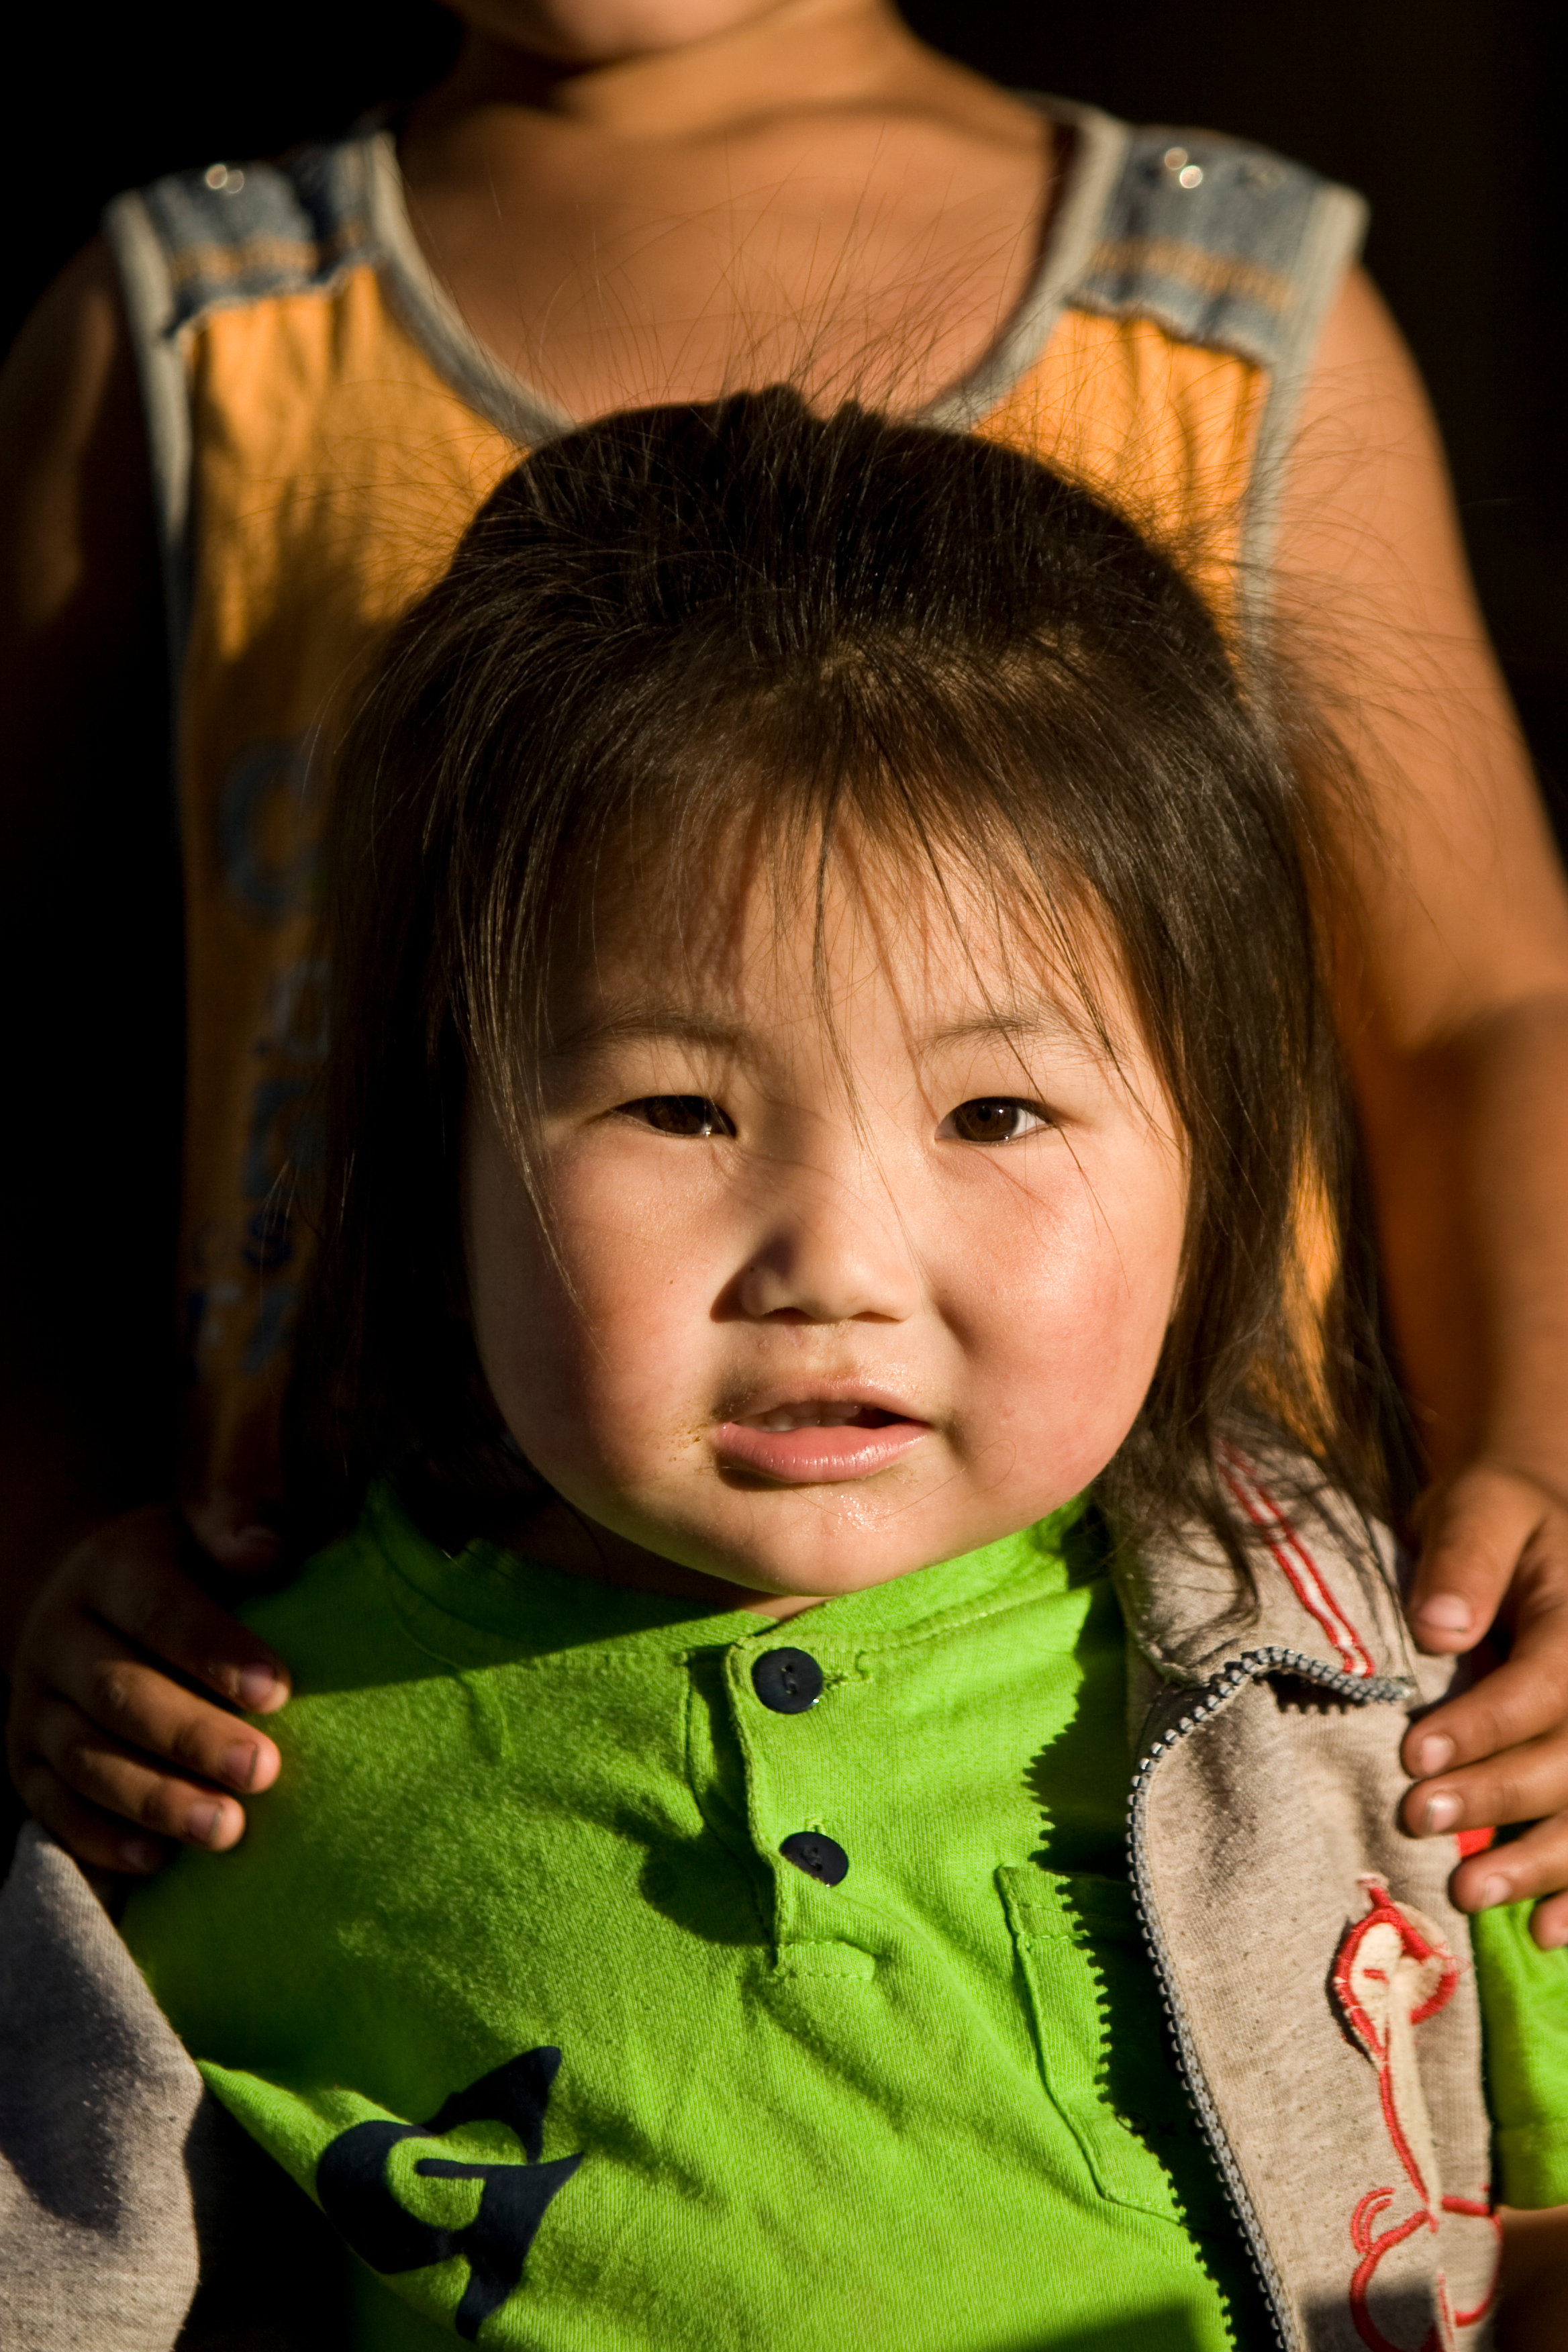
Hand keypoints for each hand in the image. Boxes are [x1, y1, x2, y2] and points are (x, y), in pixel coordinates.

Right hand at [5, 1494, 291, 1872]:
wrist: (94, 1599)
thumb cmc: (185, 1568)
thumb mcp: (205, 1531)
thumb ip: (237, 1527)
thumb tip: (268, 1551)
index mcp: (109, 1570)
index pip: (158, 1610)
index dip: (214, 1650)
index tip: (278, 1690)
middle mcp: (58, 1635)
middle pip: (119, 1693)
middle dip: (193, 1736)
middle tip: (263, 1770)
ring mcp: (34, 1704)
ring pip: (86, 1759)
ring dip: (157, 1798)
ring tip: (228, 1829)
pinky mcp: (24, 1763)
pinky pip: (54, 1808)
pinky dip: (102, 1839)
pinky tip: (157, 1861)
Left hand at [1399, 1462, 1567, 1948]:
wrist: (1542, 1519)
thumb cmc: (1499, 1513)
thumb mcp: (1479, 1507)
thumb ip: (1464, 1560)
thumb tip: (1441, 1629)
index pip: (1545, 1683)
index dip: (1485, 1727)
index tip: (1416, 1757)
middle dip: (1499, 1796)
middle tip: (1420, 1821)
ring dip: (1542, 1861)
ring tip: (1469, 1893)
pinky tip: (1551, 1932)